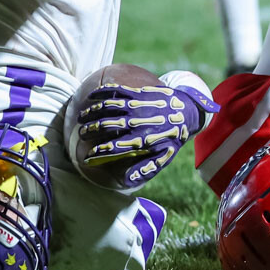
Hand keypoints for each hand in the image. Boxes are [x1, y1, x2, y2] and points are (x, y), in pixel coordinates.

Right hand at [76, 82, 217, 188]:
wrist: (188, 110)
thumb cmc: (173, 137)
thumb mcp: (163, 157)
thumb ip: (145, 168)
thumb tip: (127, 179)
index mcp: (142, 140)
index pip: (114, 148)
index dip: (98, 153)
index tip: (87, 157)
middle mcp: (136, 121)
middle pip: (106, 125)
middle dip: (90, 130)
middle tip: (81, 134)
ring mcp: (136, 105)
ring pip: (107, 107)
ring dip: (91, 112)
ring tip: (81, 117)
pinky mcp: (138, 92)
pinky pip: (116, 90)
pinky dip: (101, 92)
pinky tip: (91, 96)